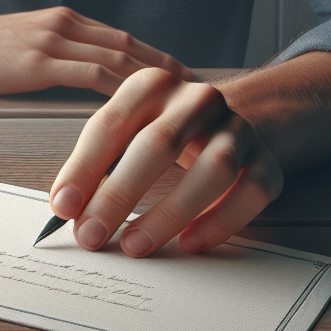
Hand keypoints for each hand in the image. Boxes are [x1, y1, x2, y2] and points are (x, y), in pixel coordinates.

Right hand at [0, 0, 192, 94]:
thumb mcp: (22, 49)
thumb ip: (54, 58)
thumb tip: (80, 84)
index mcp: (65, 21)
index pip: (124, 41)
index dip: (160, 62)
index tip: (189, 84)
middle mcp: (67, 24)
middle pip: (133, 48)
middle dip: (172, 73)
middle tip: (206, 99)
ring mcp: (54, 40)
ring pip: (121, 60)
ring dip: (158, 84)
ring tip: (187, 109)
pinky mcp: (38, 61)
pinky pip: (93, 77)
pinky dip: (124, 93)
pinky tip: (144, 112)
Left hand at [48, 68, 284, 255]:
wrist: (228, 121)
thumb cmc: (160, 128)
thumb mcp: (125, 129)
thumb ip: (95, 163)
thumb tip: (66, 207)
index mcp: (151, 84)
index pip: (111, 125)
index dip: (84, 168)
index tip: (63, 206)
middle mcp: (198, 100)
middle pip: (158, 145)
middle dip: (119, 195)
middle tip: (90, 234)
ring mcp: (238, 129)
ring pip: (213, 171)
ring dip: (168, 214)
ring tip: (133, 245)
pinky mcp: (267, 162)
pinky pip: (250, 194)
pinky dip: (219, 223)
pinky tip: (188, 244)